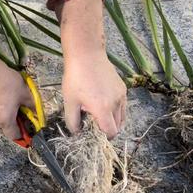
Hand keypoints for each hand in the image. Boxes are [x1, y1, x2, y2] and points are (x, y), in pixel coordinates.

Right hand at [0, 65, 34, 138]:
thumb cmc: (7, 83)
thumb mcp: (25, 93)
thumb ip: (32, 106)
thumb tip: (36, 112)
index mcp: (6, 121)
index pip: (15, 136)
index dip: (23, 134)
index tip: (29, 128)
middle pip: (7, 128)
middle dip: (16, 123)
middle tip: (23, 111)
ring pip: (1, 120)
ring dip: (8, 115)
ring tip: (14, 102)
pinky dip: (1, 110)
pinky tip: (5, 98)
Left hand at [55, 0, 126, 138]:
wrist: (86, 55)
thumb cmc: (76, 78)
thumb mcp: (69, 102)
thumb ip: (73, 121)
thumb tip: (77, 133)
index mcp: (103, 109)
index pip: (110, 132)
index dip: (103, 137)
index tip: (94, 135)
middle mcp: (116, 103)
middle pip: (118, 127)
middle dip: (107, 130)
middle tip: (94, 126)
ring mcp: (122, 95)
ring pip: (122, 117)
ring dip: (112, 121)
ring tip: (97, 115)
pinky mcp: (123, 88)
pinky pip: (123, 106)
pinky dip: (116, 110)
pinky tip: (103, 104)